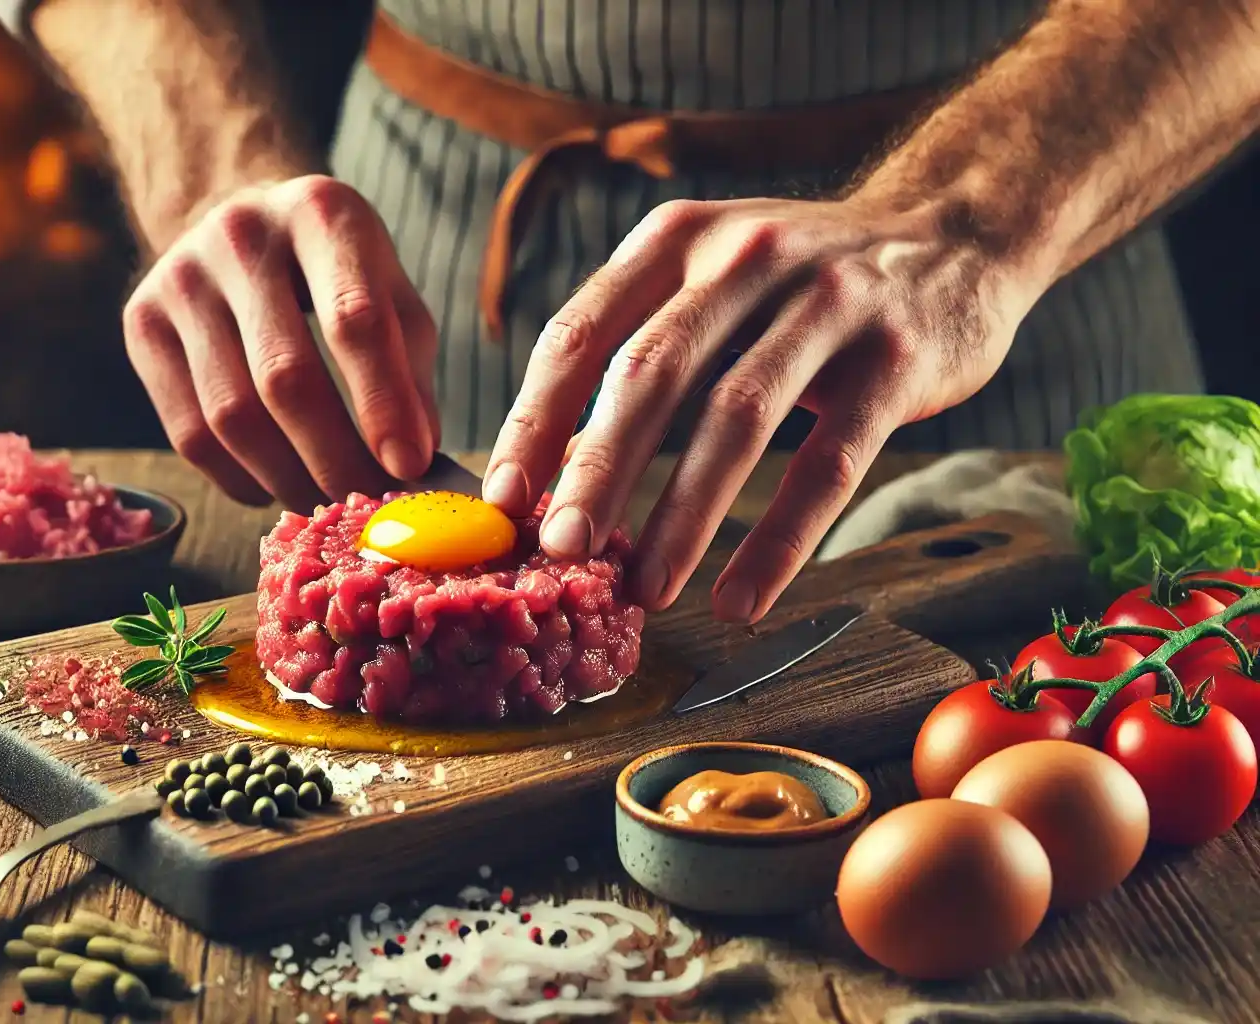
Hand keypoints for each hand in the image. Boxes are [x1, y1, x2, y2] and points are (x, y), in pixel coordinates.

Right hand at [123, 175, 439, 509]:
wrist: (240, 223)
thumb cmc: (333, 271)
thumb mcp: (389, 292)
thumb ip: (409, 370)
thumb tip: (414, 462)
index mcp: (320, 213)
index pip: (353, 319)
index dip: (383, 402)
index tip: (409, 465)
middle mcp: (240, 234)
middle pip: (284, 378)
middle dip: (334, 458)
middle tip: (370, 506)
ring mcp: (179, 278)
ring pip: (231, 417)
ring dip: (287, 479)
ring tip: (328, 503)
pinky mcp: (141, 323)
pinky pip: (189, 433)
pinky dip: (240, 478)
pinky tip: (275, 484)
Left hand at [483, 196, 1035, 621]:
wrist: (955, 233)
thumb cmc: (799, 282)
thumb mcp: (709, 282)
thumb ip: (634, 353)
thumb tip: (554, 470)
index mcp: (675, 239)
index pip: (580, 332)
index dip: (534, 421)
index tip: (502, 501)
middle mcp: (745, 256)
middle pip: (650, 373)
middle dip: (598, 471)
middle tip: (561, 552)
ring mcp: (829, 301)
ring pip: (737, 419)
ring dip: (684, 515)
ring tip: (647, 590)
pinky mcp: (898, 358)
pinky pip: (830, 462)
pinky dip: (780, 539)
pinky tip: (741, 598)